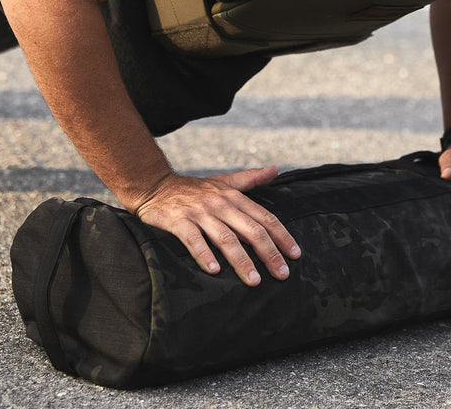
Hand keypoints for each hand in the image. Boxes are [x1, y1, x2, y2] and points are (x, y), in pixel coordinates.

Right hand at [134, 166, 300, 286]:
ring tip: (254, 280)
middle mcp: (220, 204)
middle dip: (269, 253)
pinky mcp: (179, 222)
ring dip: (242, 260)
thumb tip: (275, 169)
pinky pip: (194, 240)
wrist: (155, 186)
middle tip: (282, 273)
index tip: (295, 254)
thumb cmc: (194, 189)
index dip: (281, 236)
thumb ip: (250, 178)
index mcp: (233, 197)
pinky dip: (204, 255)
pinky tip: (214, 271)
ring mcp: (200, 213)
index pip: (264, 217)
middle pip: (251, 230)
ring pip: (226, 238)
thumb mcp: (223, 181)